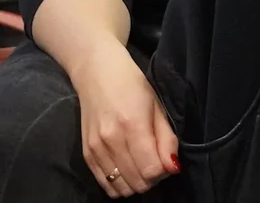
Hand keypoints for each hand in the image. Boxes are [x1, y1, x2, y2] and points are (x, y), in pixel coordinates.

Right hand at [70, 41, 178, 197]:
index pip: (150, 170)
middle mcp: (111, 140)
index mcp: (133, 125)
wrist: (97, 73)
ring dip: (135, 182)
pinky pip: (104, 183)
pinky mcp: (86, 154)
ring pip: (120, 187)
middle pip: (137, 182)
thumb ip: (167, 139)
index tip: (167, 160)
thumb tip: (173, 167)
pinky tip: (126, 168)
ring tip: (141, 164)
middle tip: (155, 162)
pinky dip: (119, 182)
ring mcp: (96, 149)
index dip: (164, 171)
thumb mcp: (158, 106)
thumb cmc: (133, 85)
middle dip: (152, 178)